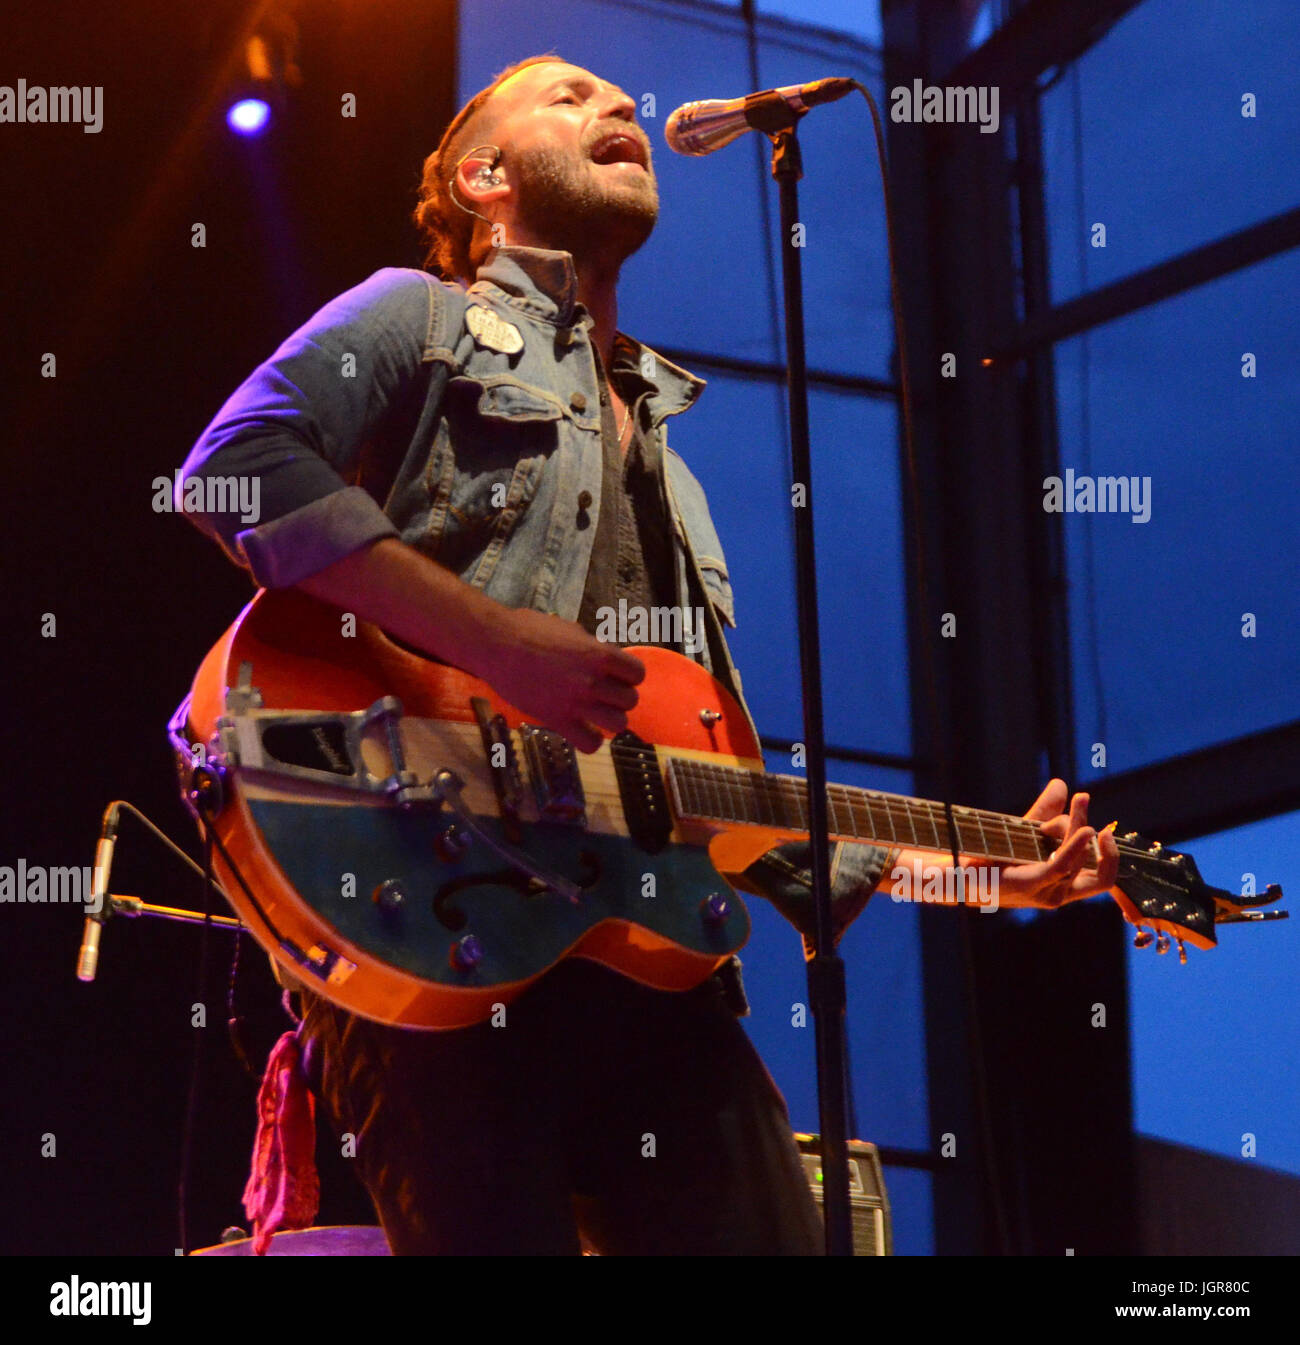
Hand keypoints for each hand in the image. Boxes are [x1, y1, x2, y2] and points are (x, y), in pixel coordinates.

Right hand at [477, 607, 644, 753]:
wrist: (497, 644)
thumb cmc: (529, 630)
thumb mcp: (569, 629)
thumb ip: (591, 646)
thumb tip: (602, 654)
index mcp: (599, 654)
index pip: (637, 674)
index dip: (629, 676)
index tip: (616, 677)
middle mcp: (593, 680)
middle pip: (630, 701)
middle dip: (619, 698)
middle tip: (603, 695)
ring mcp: (577, 702)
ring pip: (618, 724)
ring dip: (609, 720)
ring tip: (595, 714)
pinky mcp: (557, 720)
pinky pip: (590, 744)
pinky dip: (590, 741)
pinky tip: (581, 730)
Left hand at [996, 778, 1119, 908]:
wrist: (953, 873)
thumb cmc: (989, 856)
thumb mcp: (1023, 831)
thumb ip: (1044, 811)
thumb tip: (1061, 784)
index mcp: (1061, 886)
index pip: (1101, 876)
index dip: (1110, 855)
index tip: (1106, 828)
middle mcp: (1058, 893)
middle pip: (1096, 868)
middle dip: (1098, 835)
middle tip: (1083, 798)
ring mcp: (1045, 893)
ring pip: (1080, 860)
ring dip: (1079, 825)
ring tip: (1076, 800)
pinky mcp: (1029, 885)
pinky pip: (1062, 865)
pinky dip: (1075, 846)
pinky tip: (1082, 829)